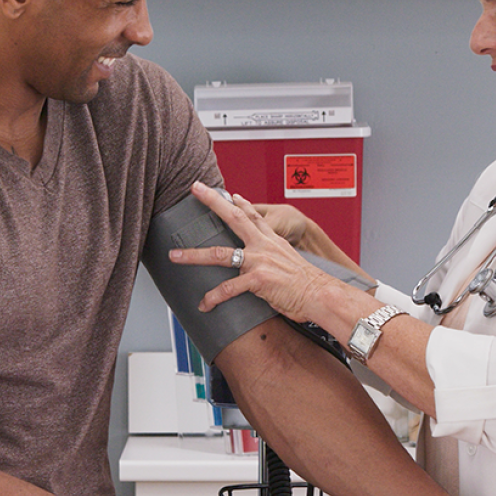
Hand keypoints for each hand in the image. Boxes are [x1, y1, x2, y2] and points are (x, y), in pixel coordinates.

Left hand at [169, 182, 337, 322]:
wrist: (320, 295)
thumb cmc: (308, 285)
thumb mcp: (293, 263)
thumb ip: (276, 259)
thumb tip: (270, 267)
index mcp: (272, 241)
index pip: (254, 215)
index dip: (240, 203)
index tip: (229, 194)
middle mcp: (263, 246)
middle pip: (233, 217)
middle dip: (212, 202)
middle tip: (195, 190)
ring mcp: (258, 261)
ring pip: (219, 254)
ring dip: (193, 255)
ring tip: (174, 255)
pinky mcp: (257, 280)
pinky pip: (228, 288)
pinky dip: (213, 298)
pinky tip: (204, 304)